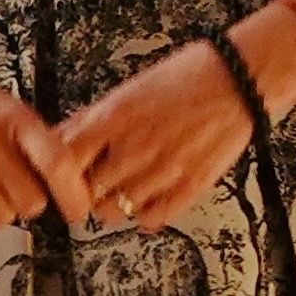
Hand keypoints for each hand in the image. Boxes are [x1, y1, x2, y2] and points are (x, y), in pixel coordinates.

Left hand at [47, 38, 274, 234]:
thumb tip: (62, 137)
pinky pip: (152, 219)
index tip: (59, 177)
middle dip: (86, 189)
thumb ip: (93, 118)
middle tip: (94, 182)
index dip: (56, 174)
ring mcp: (163, 171)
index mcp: (114, 118)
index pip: (62, 163)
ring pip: (115, 211)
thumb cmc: (187, 77)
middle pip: (87, 192)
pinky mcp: (191, 187)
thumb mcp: (129, 89)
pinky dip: (145, 214)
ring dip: (114, 203)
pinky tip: (149, 197)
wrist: (239, 80)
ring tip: (124, 189)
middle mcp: (135, 148)